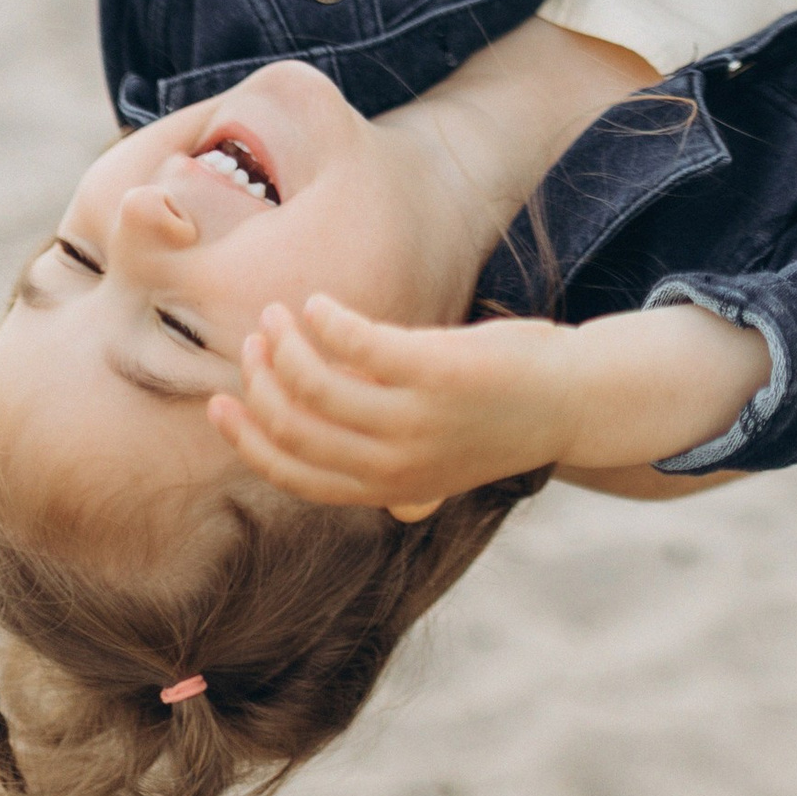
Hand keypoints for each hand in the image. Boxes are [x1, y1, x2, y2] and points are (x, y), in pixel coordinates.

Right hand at [209, 293, 580, 515]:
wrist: (577, 400)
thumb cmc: (504, 421)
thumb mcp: (450, 464)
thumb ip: (409, 475)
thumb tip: (382, 491)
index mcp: (389, 487)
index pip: (295, 475)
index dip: (248, 440)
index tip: (220, 404)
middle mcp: (397, 463)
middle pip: (295, 427)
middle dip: (260, 381)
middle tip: (255, 340)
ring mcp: (418, 420)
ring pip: (316, 385)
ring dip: (285, 344)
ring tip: (282, 314)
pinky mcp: (438, 373)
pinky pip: (358, 344)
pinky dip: (326, 322)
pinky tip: (319, 305)